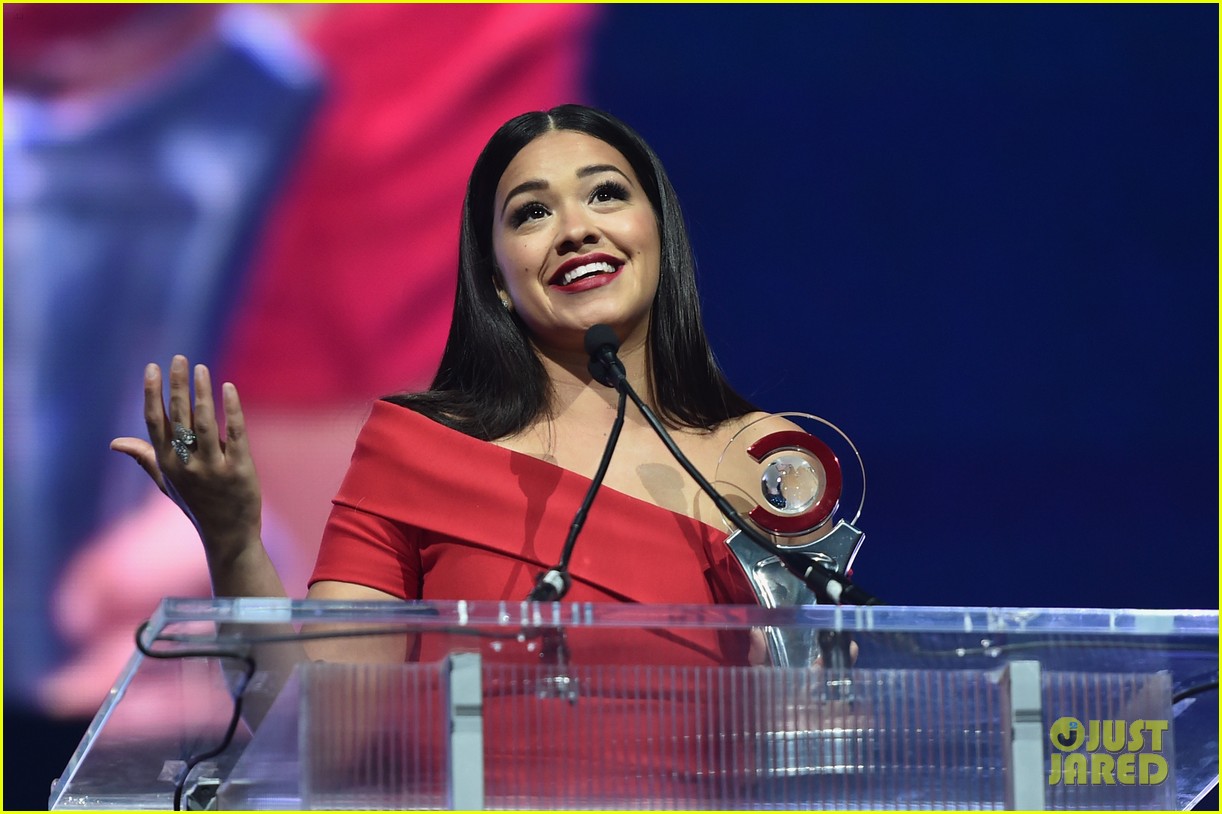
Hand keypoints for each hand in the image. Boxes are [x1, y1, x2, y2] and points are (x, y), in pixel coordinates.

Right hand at [111, 355, 261, 556]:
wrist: (227, 535)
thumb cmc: (195, 505)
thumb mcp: (166, 482)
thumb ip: (146, 458)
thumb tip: (116, 442)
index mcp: (167, 464)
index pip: (155, 422)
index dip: (153, 393)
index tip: (153, 368)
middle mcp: (187, 465)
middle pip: (179, 417)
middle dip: (177, 386)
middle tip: (179, 358)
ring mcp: (213, 468)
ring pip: (206, 423)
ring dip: (202, 393)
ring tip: (200, 368)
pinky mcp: (239, 470)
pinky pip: (236, 434)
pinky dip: (232, 410)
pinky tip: (228, 389)